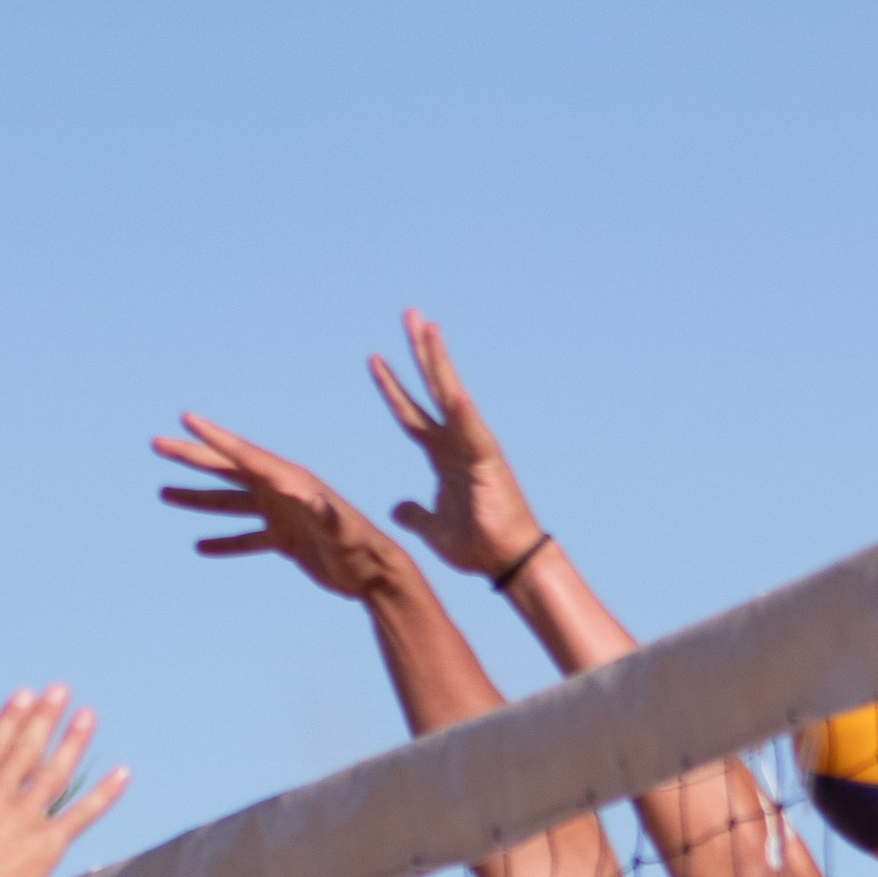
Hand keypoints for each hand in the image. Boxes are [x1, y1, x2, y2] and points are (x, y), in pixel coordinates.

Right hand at [0, 692, 126, 876]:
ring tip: (88, 716)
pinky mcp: (46, 846)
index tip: (25, 696)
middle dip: (45, 717)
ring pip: (56, 772)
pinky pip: (82, 814)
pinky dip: (105, 794)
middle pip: (27, 748)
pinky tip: (122, 774)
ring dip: (74, 741)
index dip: (12, 717)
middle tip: (60, 691)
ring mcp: (24, 818)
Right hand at [152, 414, 411, 604]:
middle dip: (193, 458)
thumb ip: (325, 515)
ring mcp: (283, 515)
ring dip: (198, 498)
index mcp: (292, 482)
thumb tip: (304, 496)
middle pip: (228, 471)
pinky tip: (200, 546)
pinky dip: (225, 541)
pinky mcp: (286, 540)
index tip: (187, 420)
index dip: (215, 438)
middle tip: (157, 444)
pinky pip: (247, 538)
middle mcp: (283, 491)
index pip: (245, 456)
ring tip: (163, 493)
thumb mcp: (344, 533)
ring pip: (230, 503)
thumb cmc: (364, 551)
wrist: (378, 576)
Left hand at [367, 308, 544, 582]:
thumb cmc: (476, 545)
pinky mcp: (489, 461)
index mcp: (441, 455)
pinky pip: (473, 432)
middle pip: (433, 388)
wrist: (505, 562)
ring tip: (429, 328)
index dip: (391, 387)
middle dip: (420, 351)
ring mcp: (474, 447)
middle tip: (410, 314)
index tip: (373, 358)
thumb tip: (397, 507)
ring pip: (452, 396)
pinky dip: (464, 411)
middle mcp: (456, 442)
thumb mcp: (432, 528)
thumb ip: (415, 514)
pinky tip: (454, 387)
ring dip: (440, 363)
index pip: (410, 413)